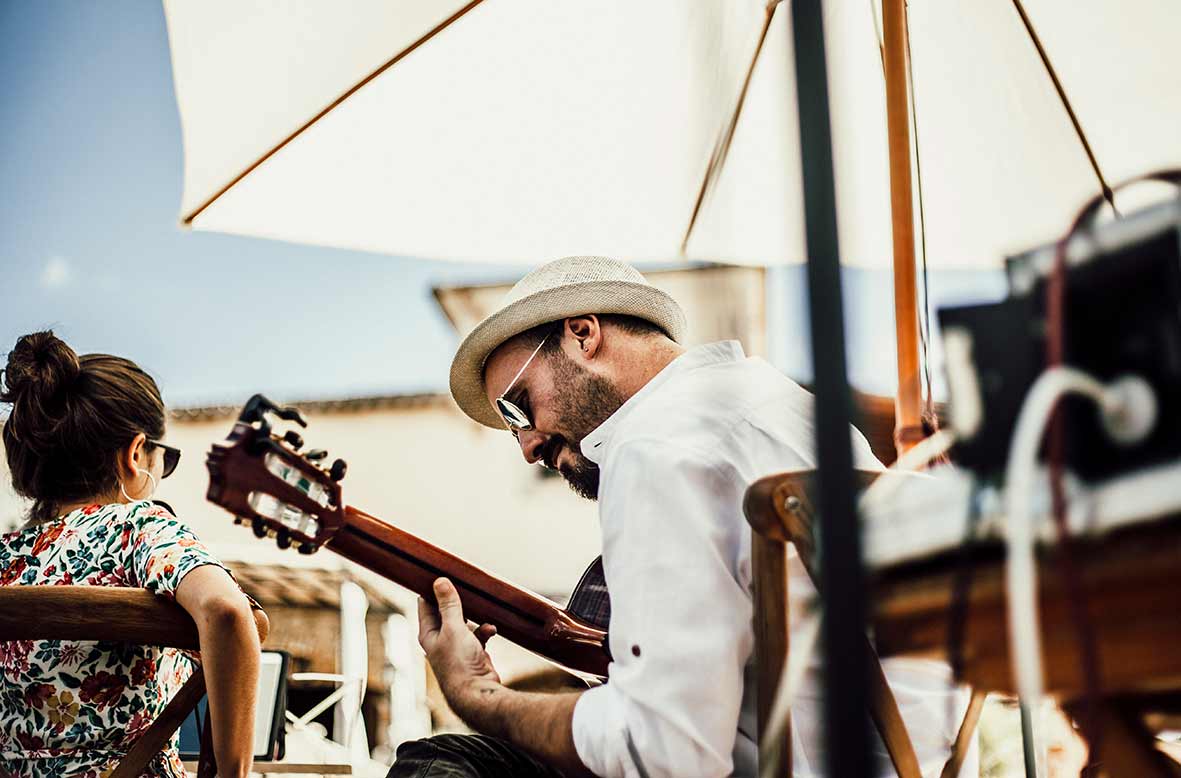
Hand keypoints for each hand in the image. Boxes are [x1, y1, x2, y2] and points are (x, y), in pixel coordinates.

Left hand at [418, 577, 501, 714]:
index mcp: (428, 634)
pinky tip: (492, 630)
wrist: (478, 692)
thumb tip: (440, 581)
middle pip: (446, 612)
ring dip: (475, 617)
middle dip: (457, 601)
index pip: (425, 604)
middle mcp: (439, 640)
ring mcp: (456, 647)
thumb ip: (449, 605)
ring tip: (483, 611)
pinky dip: (485, 630)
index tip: (439, 572)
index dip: (431, 589)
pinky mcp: (473, 653)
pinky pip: (478, 635)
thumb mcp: (454, 628)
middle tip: (466, 585)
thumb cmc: (460, 663)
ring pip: (464, 622)